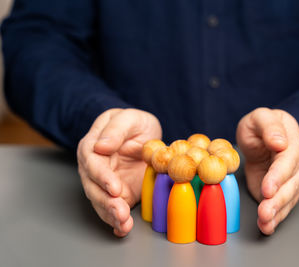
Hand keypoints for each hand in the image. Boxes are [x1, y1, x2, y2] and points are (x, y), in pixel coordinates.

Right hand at [77, 108, 161, 236]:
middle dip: (106, 202)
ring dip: (111, 215)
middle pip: (94, 187)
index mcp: (92, 146)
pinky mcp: (118, 194)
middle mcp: (94, 168)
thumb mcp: (130, 118)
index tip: (114, 188)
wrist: (143, 135)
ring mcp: (105, 183)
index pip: (92, 163)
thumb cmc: (134, 124)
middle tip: (120, 212)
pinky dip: (117, 222)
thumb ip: (116, 130)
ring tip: (123, 224)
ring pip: (101, 202)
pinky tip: (122, 229)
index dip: (102, 176)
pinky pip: (113, 209)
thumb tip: (101, 147)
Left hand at [236, 108, 298, 234]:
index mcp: (294, 140)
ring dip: (278, 212)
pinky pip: (284, 206)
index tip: (268, 188)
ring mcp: (295, 177)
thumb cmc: (260, 127)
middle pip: (293, 182)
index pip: (289, 159)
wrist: (262, 139)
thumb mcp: (259, 117)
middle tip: (265, 211)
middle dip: (279, 199)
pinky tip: (267, 226)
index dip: (279, 175)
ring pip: (290, 197)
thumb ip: (268, 126)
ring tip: (265, 222)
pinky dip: (276, 218)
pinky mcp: (286, 191)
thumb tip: (280, 142)